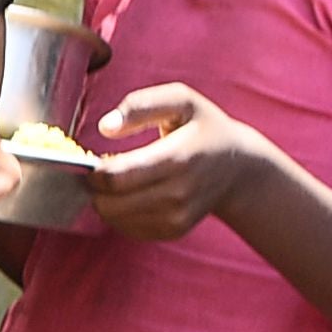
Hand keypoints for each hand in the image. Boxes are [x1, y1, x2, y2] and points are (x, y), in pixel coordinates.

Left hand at [74, 84, 300, 243]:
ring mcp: (177, 217)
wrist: (238, 167)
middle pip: (110, 203)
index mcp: (178, 159)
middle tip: (101, 171)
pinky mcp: (173, 231)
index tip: (93, 161)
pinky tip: (132, 194)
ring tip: (118, 180)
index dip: (94, 171)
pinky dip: (119, 212)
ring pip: (114, 218)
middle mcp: (178, 194)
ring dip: (105, 200)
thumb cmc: (203, 126)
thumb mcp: (181, 100)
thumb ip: (141, 105)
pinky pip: (127, 228)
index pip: (116, 178)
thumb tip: (105, 127)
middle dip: (96, 188)